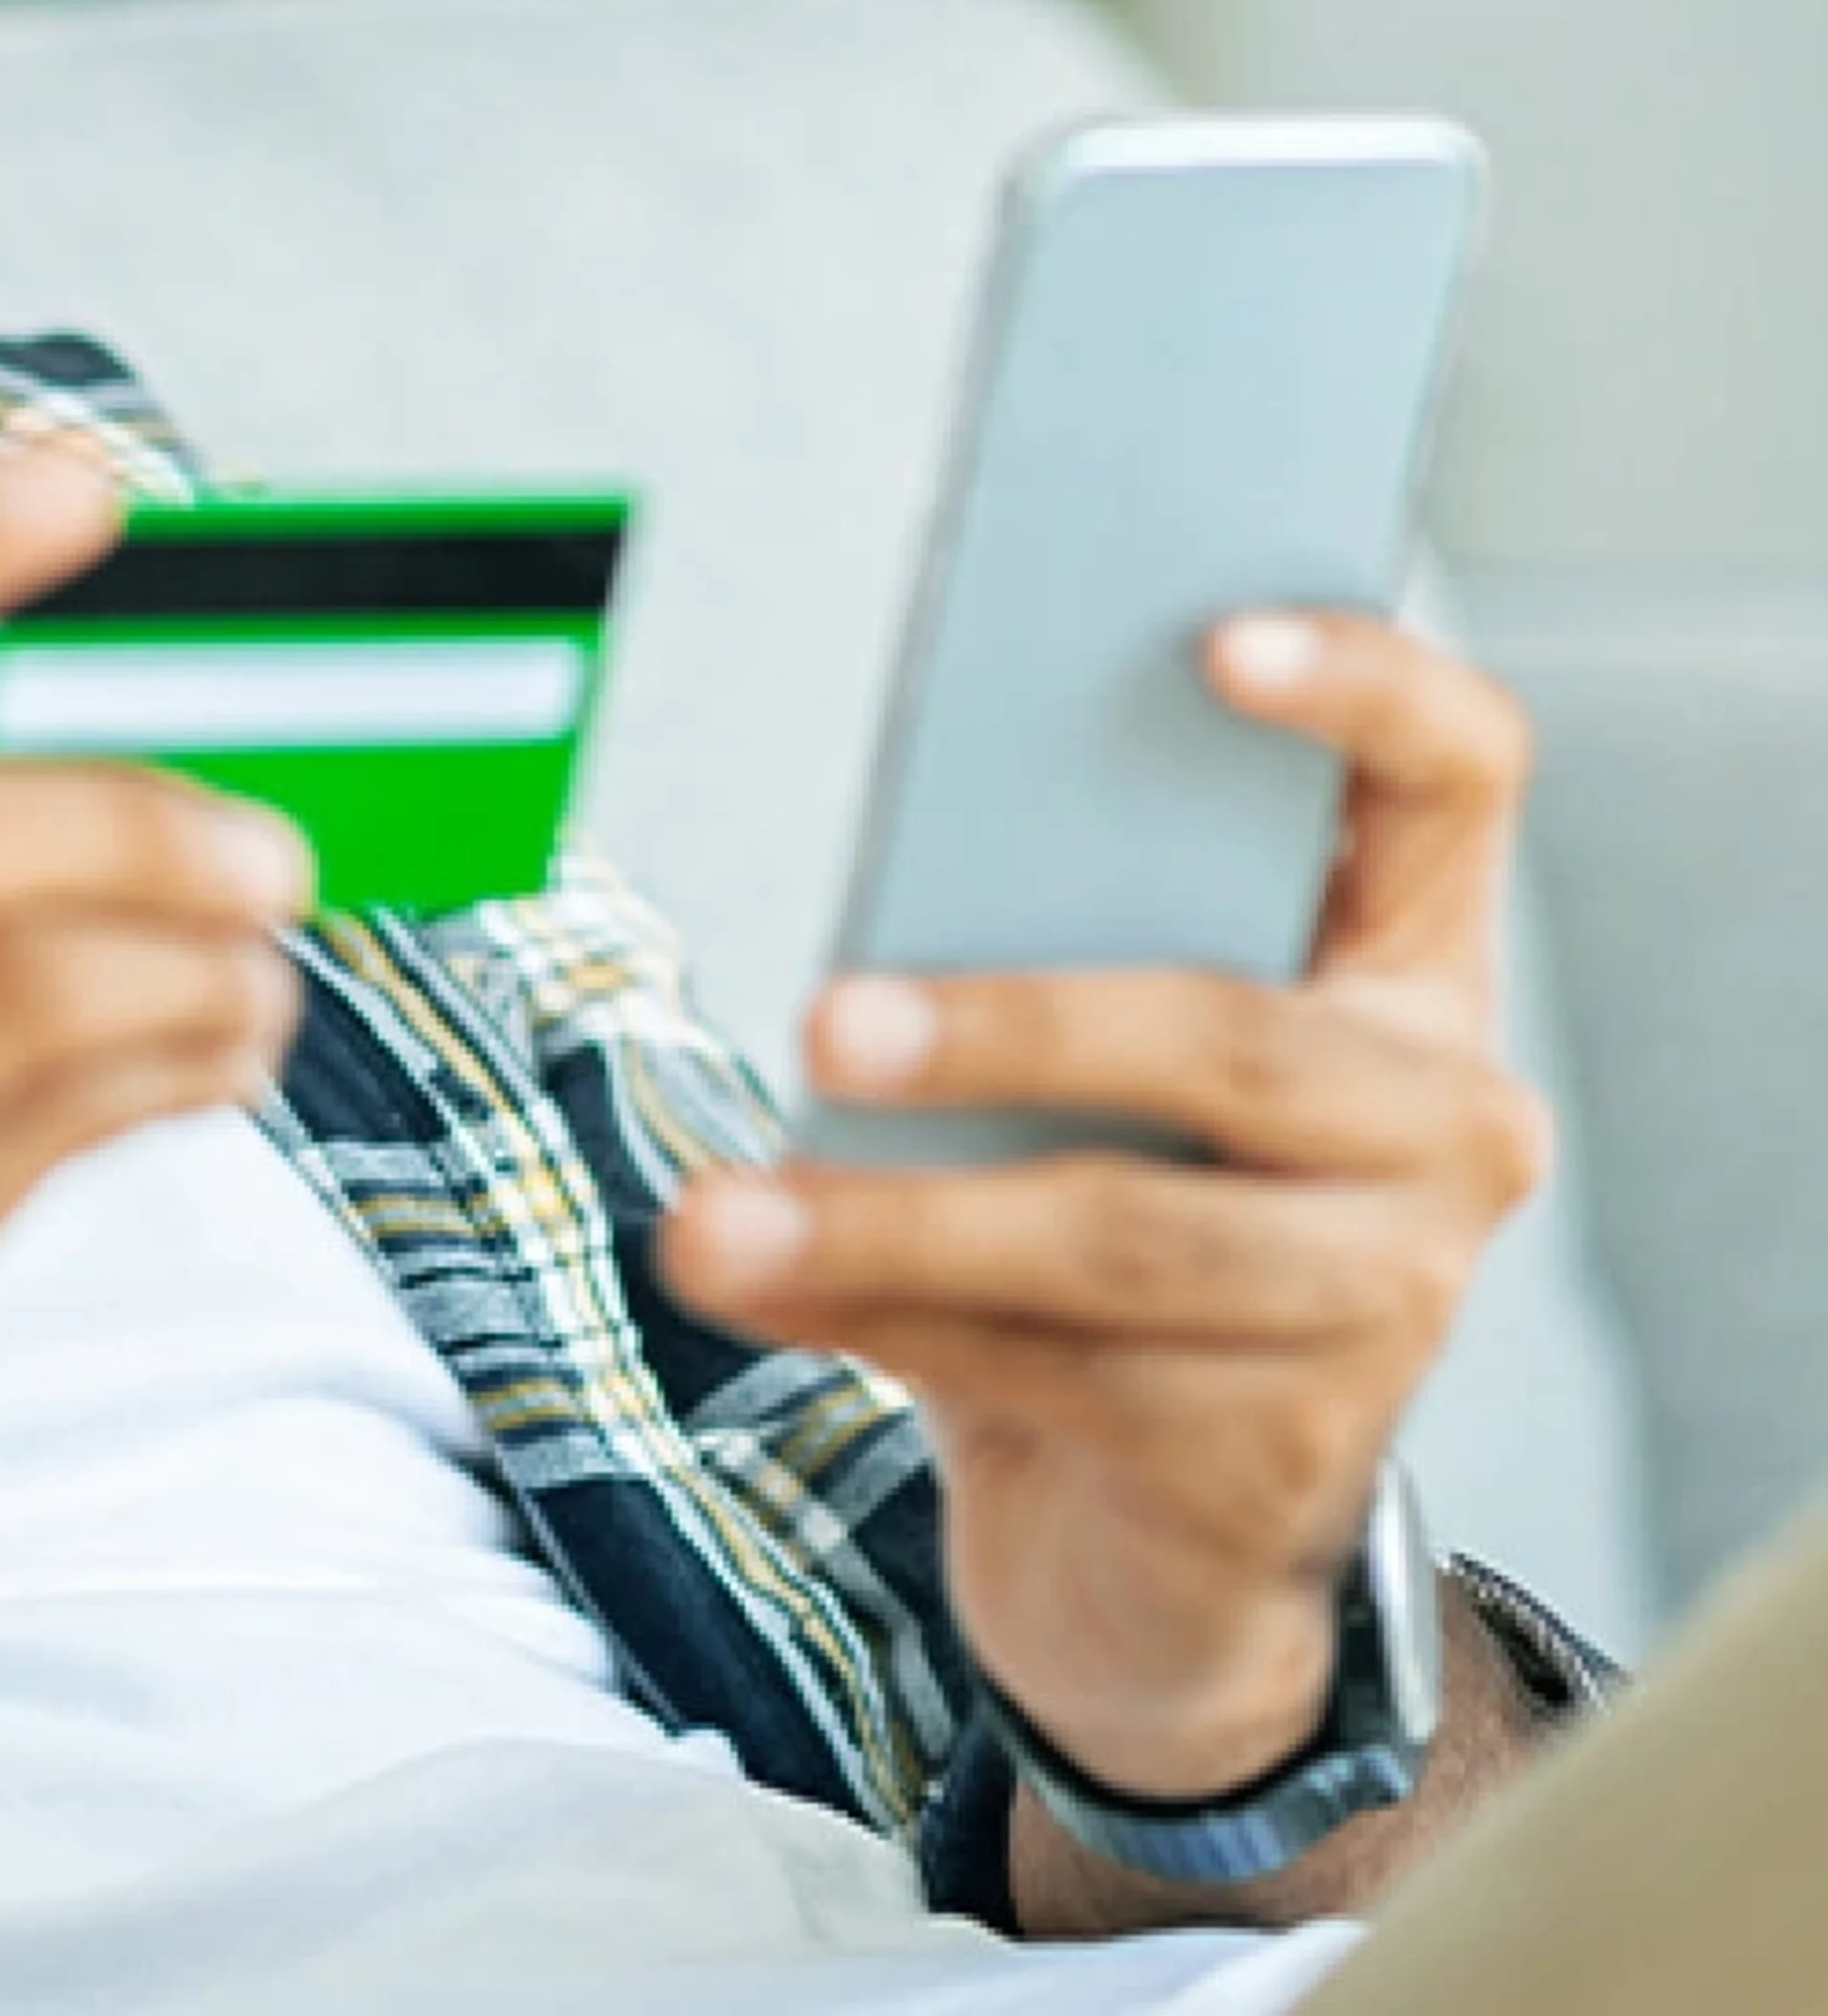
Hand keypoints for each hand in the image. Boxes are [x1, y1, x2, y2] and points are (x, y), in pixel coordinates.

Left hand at [652, 610, 1552, 1803]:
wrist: (1146, 1527)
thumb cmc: (1097, 1186)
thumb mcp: (1084, 1049)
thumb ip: (1041, 929)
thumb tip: (883, 863)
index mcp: (1403, 958)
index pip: (1455, 771)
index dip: (1364, 687)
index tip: (1208, 640)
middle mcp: (1444, 1119)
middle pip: (1232, 1040)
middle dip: (1005, 1031)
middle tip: (818, 1028)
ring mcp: (1391, 1297)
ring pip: (1120, 1234)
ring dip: (890, 1222)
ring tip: (712, 1219)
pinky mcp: (1288, 1454)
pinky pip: (1059, 1370)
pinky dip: (878, 1317)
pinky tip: (760, 1288)